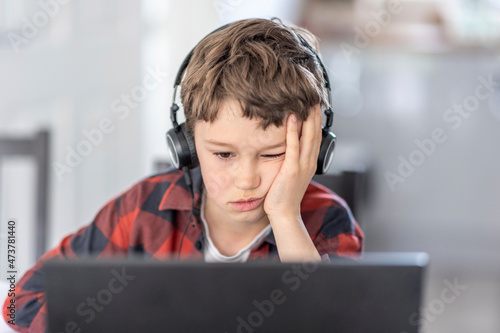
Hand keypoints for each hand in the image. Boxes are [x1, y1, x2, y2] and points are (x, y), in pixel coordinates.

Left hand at [263, 104, 321, 220]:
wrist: (284, 213)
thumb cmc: (284, 195)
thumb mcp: (291, 174)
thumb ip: (292, 160)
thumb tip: (286, 148)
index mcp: (309, 162)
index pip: (315, 136)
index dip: (316, 119)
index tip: (313, 105)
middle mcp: (309, 162)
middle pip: (315, 132)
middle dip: (315, 114)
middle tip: (313, 96)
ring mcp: (302, 165)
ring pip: (308, 136)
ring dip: (307, 117)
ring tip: (305, 100)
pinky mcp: (292, 170)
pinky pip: (293, 146)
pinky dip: (293, 131)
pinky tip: (291, 117)